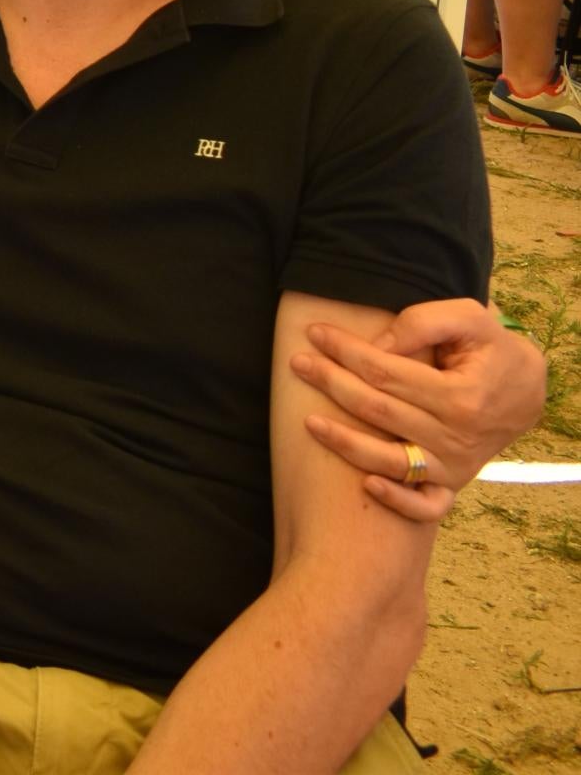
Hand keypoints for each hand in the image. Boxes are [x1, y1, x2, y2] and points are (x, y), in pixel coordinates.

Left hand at [292, 297, 549, 520]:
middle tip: (297, 362)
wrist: (527, 388)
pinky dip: (398, 500)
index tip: (315, 333)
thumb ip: (423, 323)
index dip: (346, 351)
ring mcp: (455, 465)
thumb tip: (377, 346)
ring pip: (391, 460)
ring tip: (308, 422)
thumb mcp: (468, 319)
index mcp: (461, 396)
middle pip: (379, 411)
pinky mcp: (453, 483)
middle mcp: (457, 437)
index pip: (387, 373)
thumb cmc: (490, 347)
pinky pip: (426, 505)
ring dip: (345, 444)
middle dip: (332, 384)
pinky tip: (365, 484)